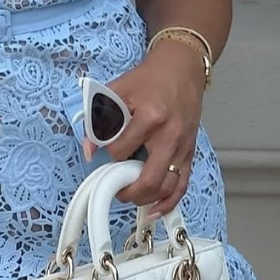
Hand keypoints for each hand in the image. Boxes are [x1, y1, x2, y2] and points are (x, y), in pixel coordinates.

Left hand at [96, 41, 206, 213]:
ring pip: (166, 186)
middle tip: (114, 189)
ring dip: (145, 199)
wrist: (181, 69)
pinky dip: (168, 202)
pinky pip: (182, 185)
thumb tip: (89, 149)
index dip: (108, 155)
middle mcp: (170, 136)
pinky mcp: (190, 152)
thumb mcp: (118, 90)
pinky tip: (155, 210)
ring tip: (129, 196)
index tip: (103, 152)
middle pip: (148, 178)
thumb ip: (99, 117)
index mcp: (150, 117)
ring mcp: (183, 147)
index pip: (121, 150)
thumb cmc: (149, 79)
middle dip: (127, 190)